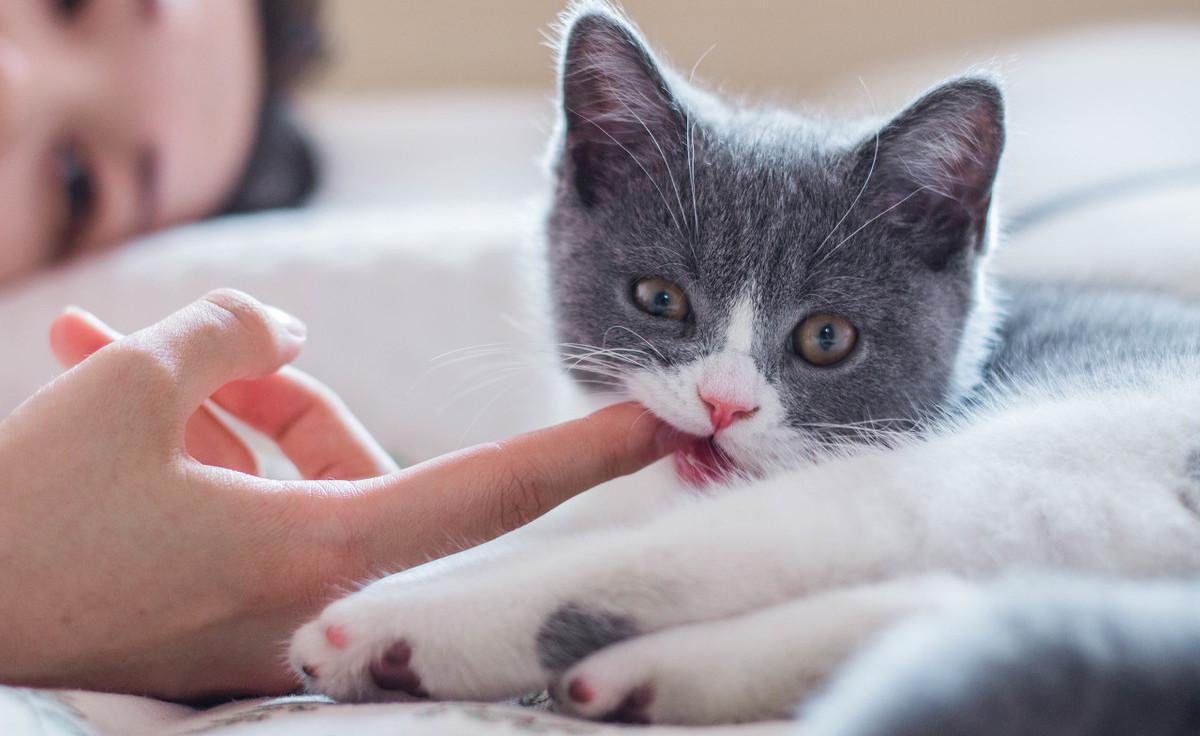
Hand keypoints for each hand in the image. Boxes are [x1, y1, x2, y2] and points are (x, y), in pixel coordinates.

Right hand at [0, 290, 674, 699]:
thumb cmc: (24, 524)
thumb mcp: (124, 390)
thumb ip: (229, 335)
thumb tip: (282, 328)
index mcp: (321, 555)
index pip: (493, 490)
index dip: (584, 453)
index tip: (663, 427)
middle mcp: (313, 599)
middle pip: (355, 459)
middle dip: (276, 391)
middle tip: (204, 354)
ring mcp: (268, 617)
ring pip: (290, 477)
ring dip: (217, 409)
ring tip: (108, 359)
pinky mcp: (222, 617)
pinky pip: (245, 512)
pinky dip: (197, 454)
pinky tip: (108, 387)